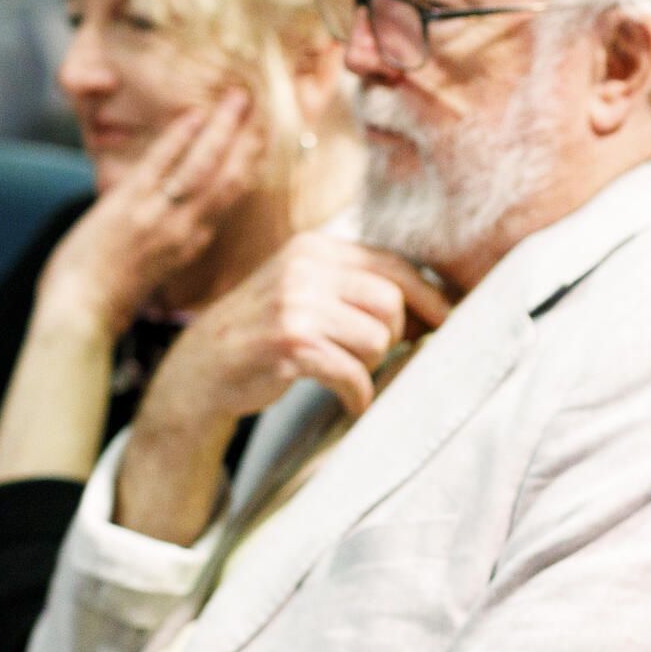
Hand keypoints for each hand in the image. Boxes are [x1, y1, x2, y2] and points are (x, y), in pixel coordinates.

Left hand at [35, 91, 265, 338]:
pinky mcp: (130, 207)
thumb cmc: (108, 300)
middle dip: (246, 140)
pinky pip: (162, 163)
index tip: (258, 139)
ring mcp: (160, 217)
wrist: (80, 316)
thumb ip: (168, 243)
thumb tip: (175, 229)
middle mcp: (187, 230)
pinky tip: (195, 114)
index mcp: (191, 244)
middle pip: (228, 178)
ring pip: (204, 166)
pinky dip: (180, 137)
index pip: (228, 197)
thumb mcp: (152, 272)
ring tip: (238, 100)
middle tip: (257, 107)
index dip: (247, 165)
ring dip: (223, 130)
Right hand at [142, 231, 450, 424]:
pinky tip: (349, 402)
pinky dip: (358, 395)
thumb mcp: (305, 291)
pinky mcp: (290, 343)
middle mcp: (305, 268)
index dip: (430, 297)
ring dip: (370, 366)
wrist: (201, 370)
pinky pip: (352, 373)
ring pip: (377, 339)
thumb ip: (357, 288)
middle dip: (393, 337)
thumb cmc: (266, 333)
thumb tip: (435, 309)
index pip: (395, 266)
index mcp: (316, 249)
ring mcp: (295, 304)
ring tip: (345, 372)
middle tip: (370, 357)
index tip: (449, 321)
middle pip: (392, 303)